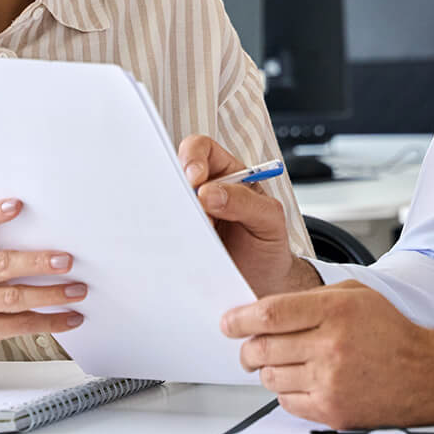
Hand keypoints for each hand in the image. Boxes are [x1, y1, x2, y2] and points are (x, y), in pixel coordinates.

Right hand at [0, 198, 86, 360]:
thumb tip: (49, 228)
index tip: (18, 204)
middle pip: (2, 265)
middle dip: (38, 262)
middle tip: (67, 261)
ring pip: (15, 298)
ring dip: (51, 294)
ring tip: (78, 290)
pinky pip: (21, 325)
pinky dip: (51, 322)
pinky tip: (72, 317)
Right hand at [178, 134, 316, 296]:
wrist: (264, 283)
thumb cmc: (268, 243)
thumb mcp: (269, 219)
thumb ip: (245, 202)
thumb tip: (209, 193)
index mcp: (226, 175)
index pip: (202, 150)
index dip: (193, 157)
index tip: (196, 179)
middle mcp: (202, 192)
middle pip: (175, 173)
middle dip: (176, 187)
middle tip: (187, 209)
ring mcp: (188, 216)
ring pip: (166, 204)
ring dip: (174, 216)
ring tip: (193, 234)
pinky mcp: (179, 240)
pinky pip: (164, 234)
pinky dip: (168, 238)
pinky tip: (184, 249)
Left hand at [222, 281, 433, 428]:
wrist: (426, 374)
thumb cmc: (390, 332)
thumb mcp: (356, 295)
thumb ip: (311, 298)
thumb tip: (264, 310)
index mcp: (335, 310)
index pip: (269, 314)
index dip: (239, 319)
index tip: (228, 323)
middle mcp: (330, 345)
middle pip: (262, 348)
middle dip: (248, 348)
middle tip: (250, 347)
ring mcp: (330, 380)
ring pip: (270, 376)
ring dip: (268, 370)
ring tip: (284, 362)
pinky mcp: (331, 409)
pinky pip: (286, 401)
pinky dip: (286, 391)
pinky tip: (302, 380)